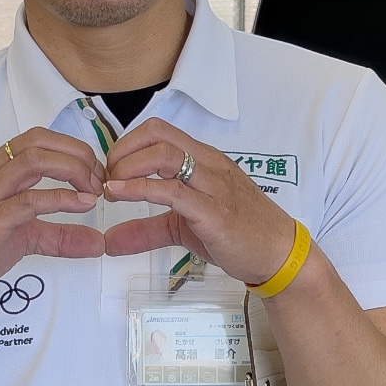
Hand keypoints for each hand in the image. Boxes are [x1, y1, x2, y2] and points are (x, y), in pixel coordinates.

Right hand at [0, 128, 103, 309]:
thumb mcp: (21, 238)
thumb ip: (59, 237)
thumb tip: (98, 243)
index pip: (36, 139)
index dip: (72, 148)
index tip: (95, 171)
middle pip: (38, 142)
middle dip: (77, 154)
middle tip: (100, 179)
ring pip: (33, 160)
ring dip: (72, 170)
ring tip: (94, 190)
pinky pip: (28, 200)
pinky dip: (61, 199)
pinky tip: (82, 205)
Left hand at [100, 120, 294, 284]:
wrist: (278, 254)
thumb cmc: (238, 234)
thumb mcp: (183, 229)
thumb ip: (146, 230)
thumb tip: (110, 240)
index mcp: (203, 160)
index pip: (158, 131)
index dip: (126, 144)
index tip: (110, 170)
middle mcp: (207, 165)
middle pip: (156, 134)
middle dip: (122, 151)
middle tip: (107, 178)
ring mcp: (212, 186)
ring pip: (164, 155)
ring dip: (127, 166)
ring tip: (110, 187)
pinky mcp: (213, 212)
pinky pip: (173, 191)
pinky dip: (140, 189)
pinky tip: (120, 195)